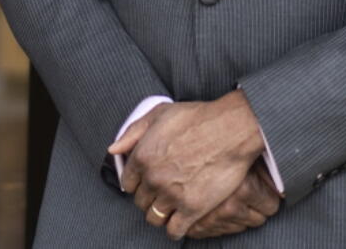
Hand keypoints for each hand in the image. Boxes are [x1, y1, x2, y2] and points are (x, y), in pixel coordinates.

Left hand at [108, 91, 262, 240]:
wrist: (231, 130)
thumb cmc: (197, 118)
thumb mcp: (160, 113)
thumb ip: (133, 132)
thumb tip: (113, 149)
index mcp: (142, 155)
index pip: (128, 183)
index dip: (137, 183)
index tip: (148, 182)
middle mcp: (153, 178)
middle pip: (140, 202)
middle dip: (149, 198)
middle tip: (163, 192)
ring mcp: (172, 195)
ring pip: (154, 218)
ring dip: (160, 214)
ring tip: (171, 207)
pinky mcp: (192, 209)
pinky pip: (174, 231)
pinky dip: (175, 229)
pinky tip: (182, 220)